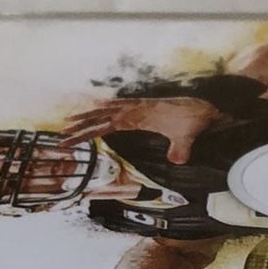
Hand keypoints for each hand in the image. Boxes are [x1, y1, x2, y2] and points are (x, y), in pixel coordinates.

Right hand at [60, 95, 223, 162]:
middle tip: (62, 133)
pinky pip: (118, 109)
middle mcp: (135, 109)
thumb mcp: (188, 135)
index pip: (108, 124)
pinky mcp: (143, 109)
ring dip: (89, 117)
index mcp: (139, 115)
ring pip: (107, 110)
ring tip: (71, 123)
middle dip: (81, 125)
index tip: (73, 137)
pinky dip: (104, 111)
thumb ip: (180, 148)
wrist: (205, 106)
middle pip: (101, 115)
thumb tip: (176, 161)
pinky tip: (97, 113)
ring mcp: (138, 107)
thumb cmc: (194, 120)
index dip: (89, 131)